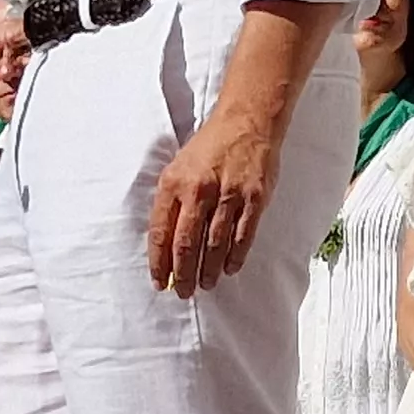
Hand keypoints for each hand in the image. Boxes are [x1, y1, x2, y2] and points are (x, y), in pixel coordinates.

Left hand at [149, 109, 285, 296]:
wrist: (246, 122)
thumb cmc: (209, 147)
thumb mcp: (178, 167)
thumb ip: (170, 202)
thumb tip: (166, 244)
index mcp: (174, 183)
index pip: (161, 232)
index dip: (159, 262)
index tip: (159, 281)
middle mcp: (199, 191)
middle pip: (187, 245)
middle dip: (183, 274)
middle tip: (183, 291)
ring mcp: (229, 196)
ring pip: (214, 245)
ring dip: (209, 271)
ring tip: (206, 284)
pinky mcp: (254, 199)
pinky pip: (242, 236)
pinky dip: (234, 257)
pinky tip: (229, 269)